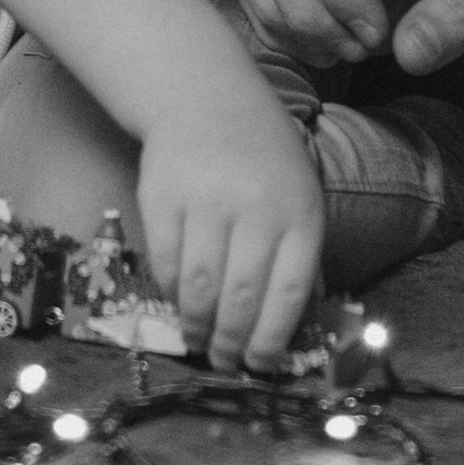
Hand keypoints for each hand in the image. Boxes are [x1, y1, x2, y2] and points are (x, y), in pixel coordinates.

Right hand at [136, 90, 326, 373]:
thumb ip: (298, 255)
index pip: (289, 293)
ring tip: (199, 343)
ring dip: (198, 326)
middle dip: (232, 343)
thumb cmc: (264, 158)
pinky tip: (178, 304)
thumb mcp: (300, 196)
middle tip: (224, 364)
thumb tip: (292, 324)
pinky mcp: (163, 197)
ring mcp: (207, 201)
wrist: (208, 98)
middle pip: (242, 297)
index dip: (273, 339)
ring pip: (200, 287)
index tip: (262, 366)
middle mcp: (256, 208)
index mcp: (300, 213)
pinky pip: (166, 263)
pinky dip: (172, 294)